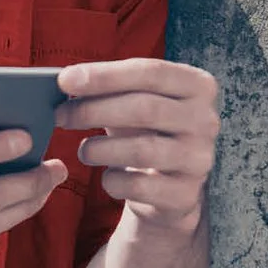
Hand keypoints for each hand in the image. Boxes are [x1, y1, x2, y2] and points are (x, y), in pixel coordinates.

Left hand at [56, 58, 218, 235]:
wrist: (169, 186)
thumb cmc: (146, 131)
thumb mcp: (135, 102)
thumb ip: (109, 88)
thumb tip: (66, 81)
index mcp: (199, 86)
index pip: (150, 72)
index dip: (105, 75)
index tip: (64, 80)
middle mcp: (206, 121)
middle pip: (145, 108)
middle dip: (94, 110)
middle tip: (61, 115)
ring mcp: (199, 159)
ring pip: (142, 149)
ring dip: (100, 148)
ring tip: (83, 150)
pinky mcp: (185, 195)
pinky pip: (139, 186)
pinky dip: (113, 181)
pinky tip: (107, 177)